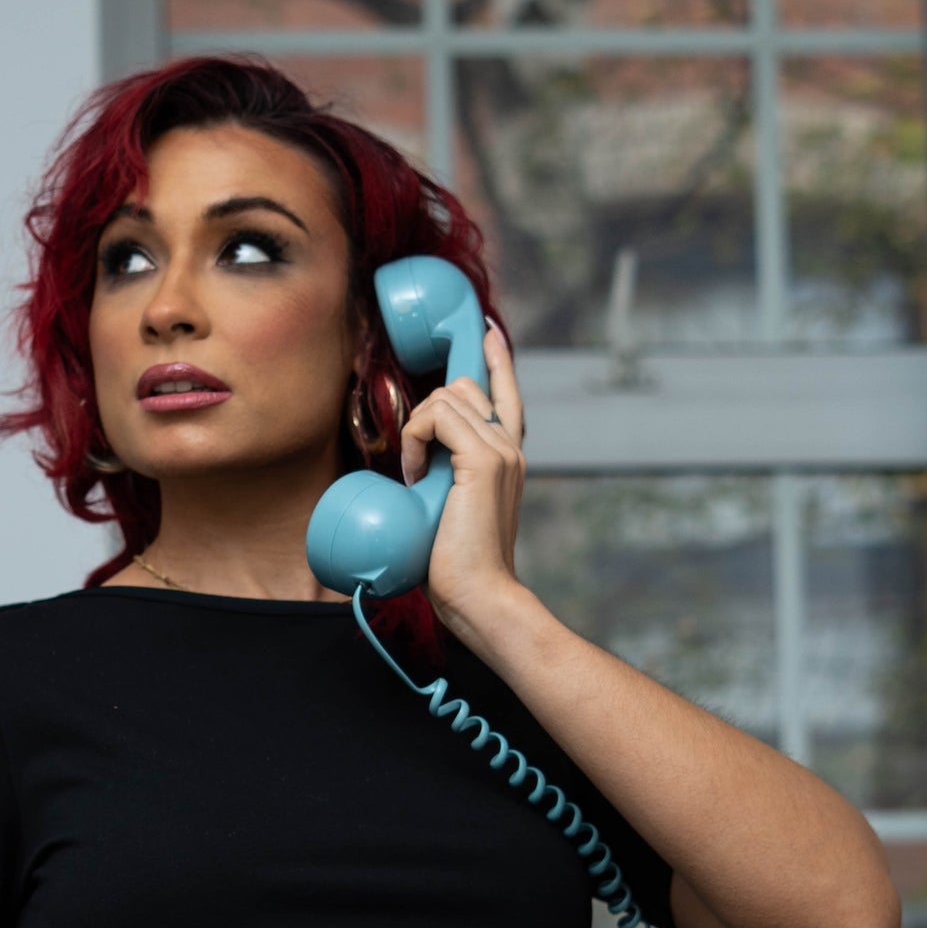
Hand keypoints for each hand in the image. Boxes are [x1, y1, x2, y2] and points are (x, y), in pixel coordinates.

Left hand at [399, 316, 527, 639]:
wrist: (480, 596)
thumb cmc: (456, 565)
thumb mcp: (448, 508)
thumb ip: (443, 479)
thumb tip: (415, 470)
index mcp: (508, 456)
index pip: (505, 393)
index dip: (496, 359)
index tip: (485, 331)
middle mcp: (511, 446)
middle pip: (465, 386)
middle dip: (428, 411)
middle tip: (416, 463)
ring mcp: (502, 449)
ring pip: (450, 395)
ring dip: (418, 429)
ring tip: (416, 475)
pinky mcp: (485, 459)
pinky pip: (438, 415)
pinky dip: (415, 439)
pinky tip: (415, 474)